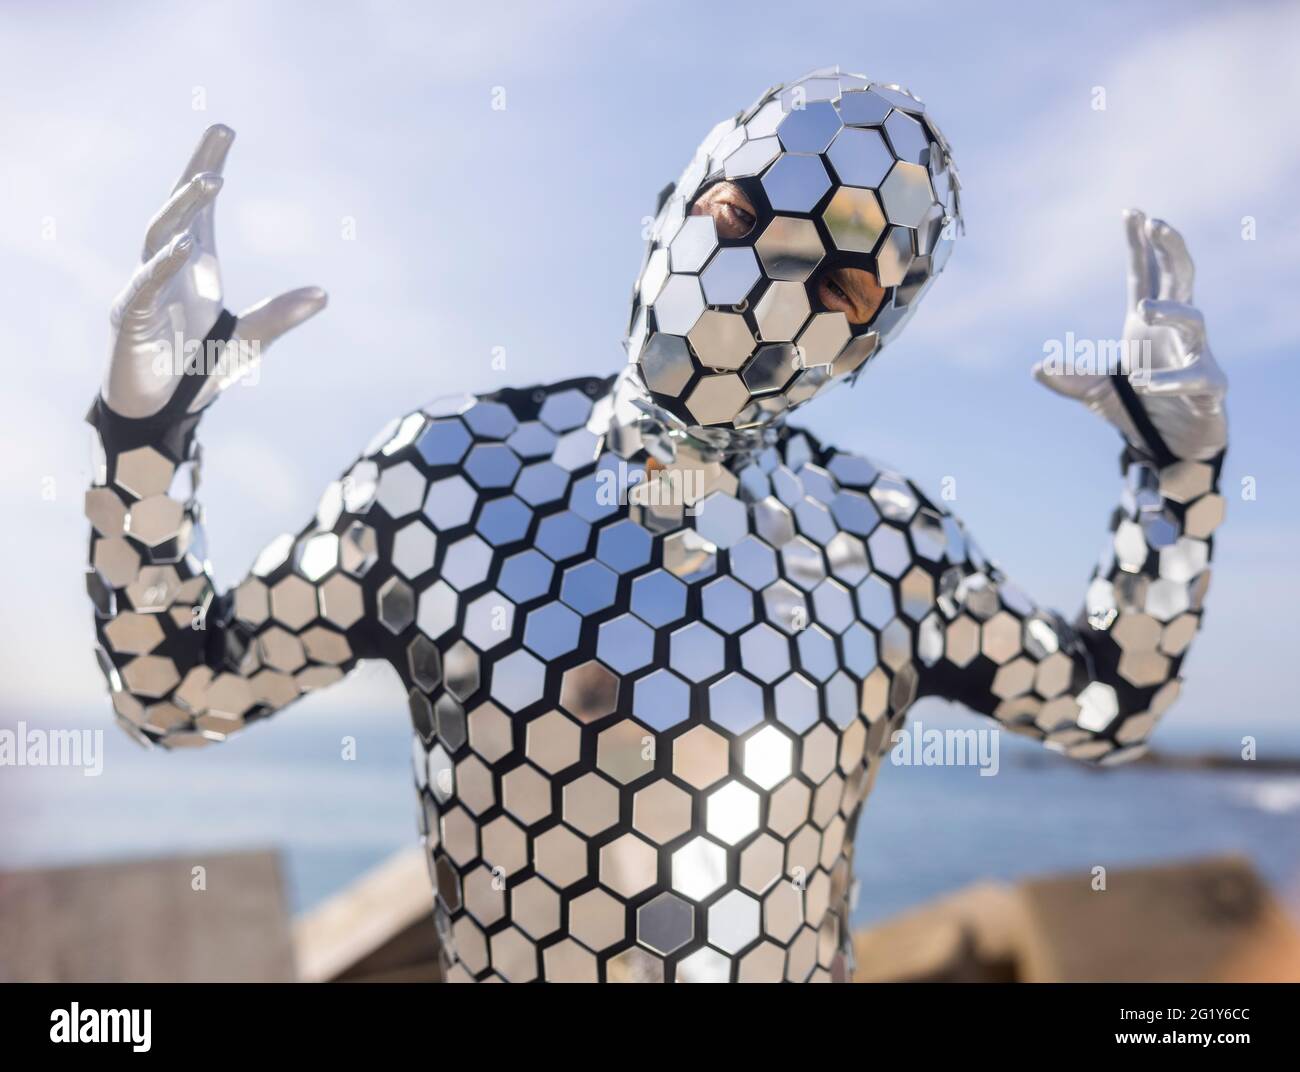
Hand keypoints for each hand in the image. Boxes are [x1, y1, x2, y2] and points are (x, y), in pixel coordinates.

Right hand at [102, 124, 326, 418]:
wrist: (160, 413)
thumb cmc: (198, 369)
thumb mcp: (250, 341)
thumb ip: (281, 317)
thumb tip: (324, 293)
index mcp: (193, 268)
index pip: (201, 209)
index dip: (207, 167)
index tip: (224, 129)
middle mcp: (165, 269)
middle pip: (178, 207)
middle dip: (198, 169)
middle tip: (222, 132)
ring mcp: (145, 290)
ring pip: (160, 234)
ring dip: (186, 206)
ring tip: (214, 179)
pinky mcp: (129, 317)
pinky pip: (145, 284)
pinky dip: (164, 264)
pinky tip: (186, 245)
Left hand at [1032, 210, 1226, 461]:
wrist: (1172, 448)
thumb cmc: (1139, 409)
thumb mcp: (1096, 393)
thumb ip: (1072, 379)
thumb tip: (1039, 368)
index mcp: (1145, 326)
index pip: (1145, 276)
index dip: (1140, 245)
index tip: (1133, 211)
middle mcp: (1173, 334)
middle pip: (1181, 279)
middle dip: (1172, 249)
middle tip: (1158, 223)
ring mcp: (1195, 356)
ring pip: (1194, 320)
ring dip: (1170, 311)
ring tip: (1143, 310)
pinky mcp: (1209, 387)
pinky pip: (1195, 377)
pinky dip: (1168, 379)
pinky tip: (1141, 383)